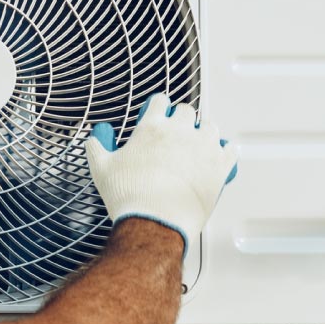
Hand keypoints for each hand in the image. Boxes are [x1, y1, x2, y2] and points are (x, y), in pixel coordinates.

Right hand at [86, 94, 236, 254]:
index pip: (160, 102)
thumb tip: (94, 136)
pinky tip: (219, 156)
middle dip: (181, 119)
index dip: (158, 107)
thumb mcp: (101, 168)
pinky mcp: (220, 166)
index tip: (158, 114)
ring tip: (198, 143)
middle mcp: (181, 131)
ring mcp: (203, 147)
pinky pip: (230, 150)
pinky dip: (225, 151)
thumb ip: (96, 146)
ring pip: (210, 127)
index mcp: (152, 127)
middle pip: (187, 111)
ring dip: (203, 132)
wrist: (155, 222)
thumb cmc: (129, 196)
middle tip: (177, 132)